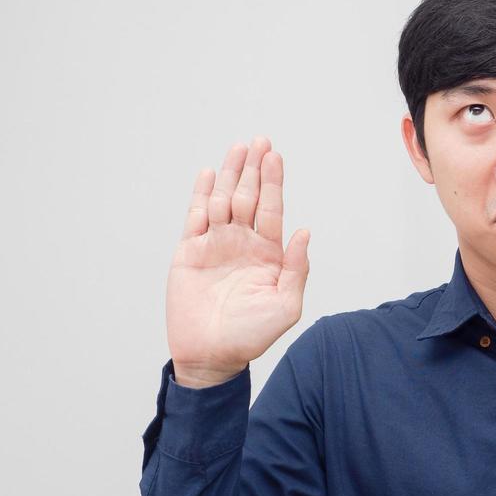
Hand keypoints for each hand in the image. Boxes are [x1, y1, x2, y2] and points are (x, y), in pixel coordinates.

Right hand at [166, 136, 310, 383]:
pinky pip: (195, 217)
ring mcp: (215, 244)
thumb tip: (305, 232)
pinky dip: (200, 195)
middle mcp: (242, 243)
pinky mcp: (190, 252)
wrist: (212, 355)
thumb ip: (297, 269)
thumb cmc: (251, 335)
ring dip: (229, 174)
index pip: (271, 209)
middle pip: (247, 196)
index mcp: (268, 253)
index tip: (274, 156)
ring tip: (237, 149)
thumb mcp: (286, 305)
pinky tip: (207, 174)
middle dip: (253, 169)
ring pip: (221, 200)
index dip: (273, 182)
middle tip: (259, 141)